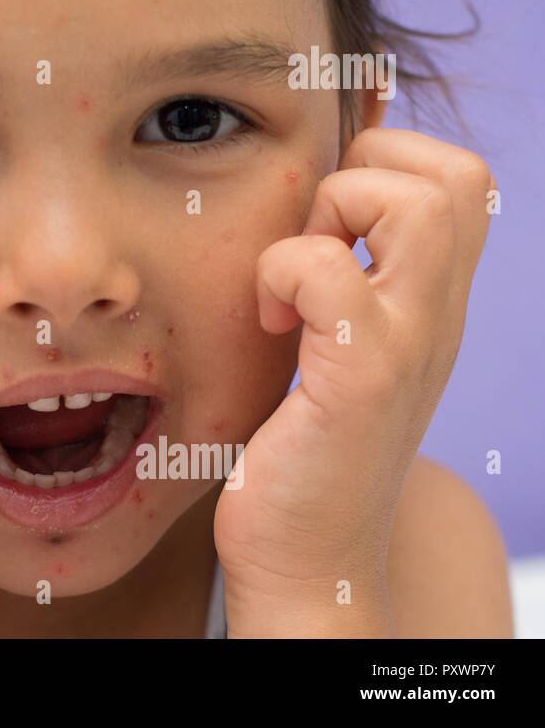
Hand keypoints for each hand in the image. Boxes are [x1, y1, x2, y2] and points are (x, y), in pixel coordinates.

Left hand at [213, 127, 494, 635]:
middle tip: (310, 240)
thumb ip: (340, 283)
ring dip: (330, 214)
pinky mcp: (361, 380)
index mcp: (430, 305)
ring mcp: (408, 346)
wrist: (307, 562)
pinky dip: (282, 273)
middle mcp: (437, 318)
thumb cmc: (302, 451)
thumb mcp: (335, 349)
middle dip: (364, 172)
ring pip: (418, 204)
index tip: (321, 225)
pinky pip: (332, 271)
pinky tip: (269, 322)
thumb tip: (304, 212)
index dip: (384, 165)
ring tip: (291, 280)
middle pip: (457, 174)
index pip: (459, 178)